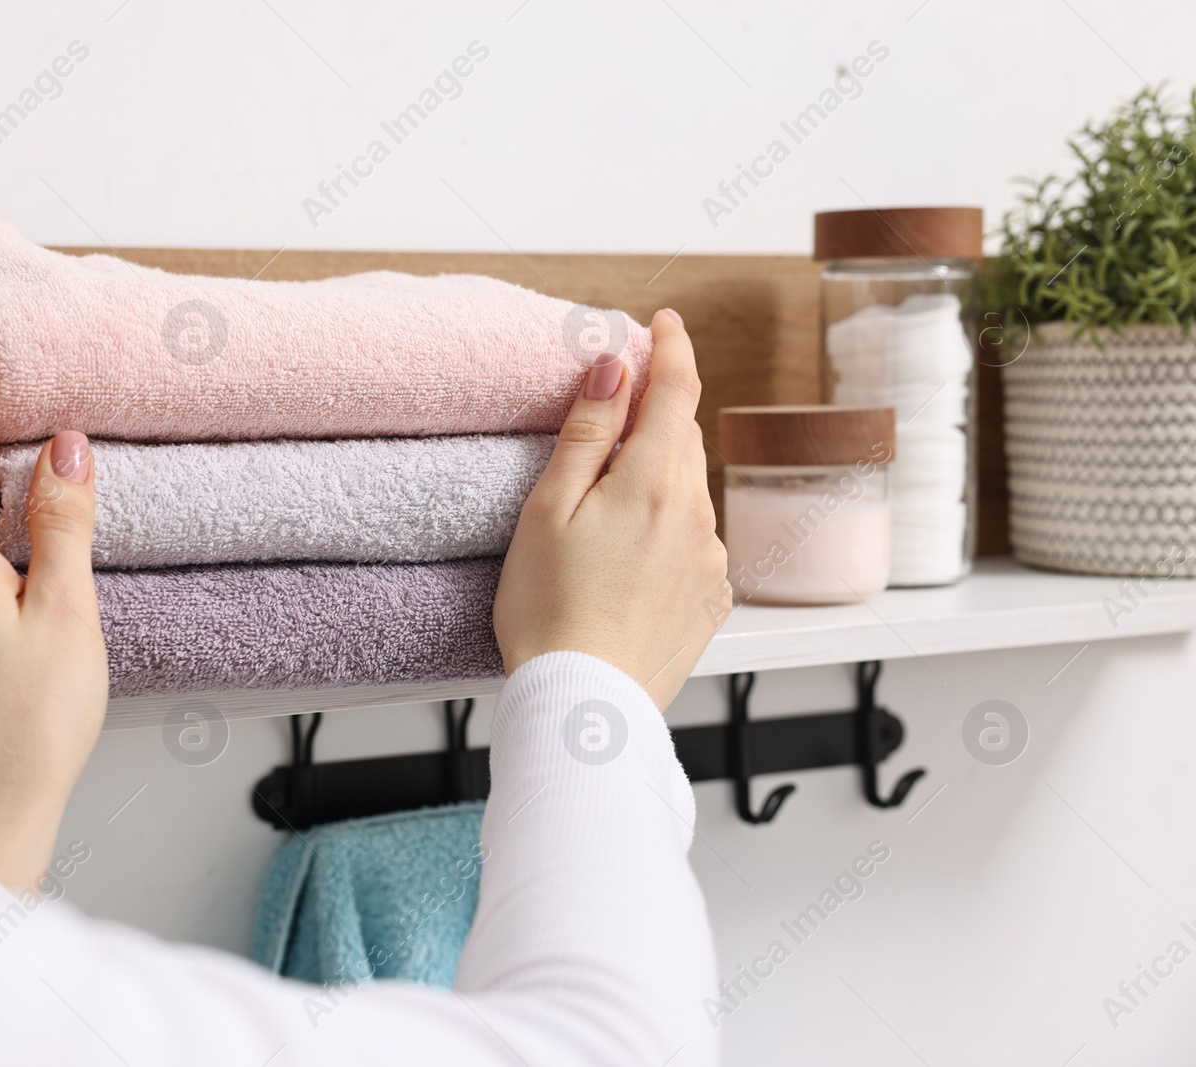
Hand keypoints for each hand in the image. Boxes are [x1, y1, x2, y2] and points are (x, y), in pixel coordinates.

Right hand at [494, 309, 729, 708]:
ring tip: (607, 501)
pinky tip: (627, 554)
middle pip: (684, 436)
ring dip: (659, 472)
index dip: (671, 346)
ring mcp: (709, 558)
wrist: (587, 704)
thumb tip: (615, 370)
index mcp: (652, 483)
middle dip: (659, 409)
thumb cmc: (549, 611)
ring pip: (689, 488)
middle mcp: (695, 514)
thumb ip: (586, 433)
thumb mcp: (548, 510)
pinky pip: (694, 538)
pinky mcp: (710, 597)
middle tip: (620, 403)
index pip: (677, 390)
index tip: (664, 321)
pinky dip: (668, 525)